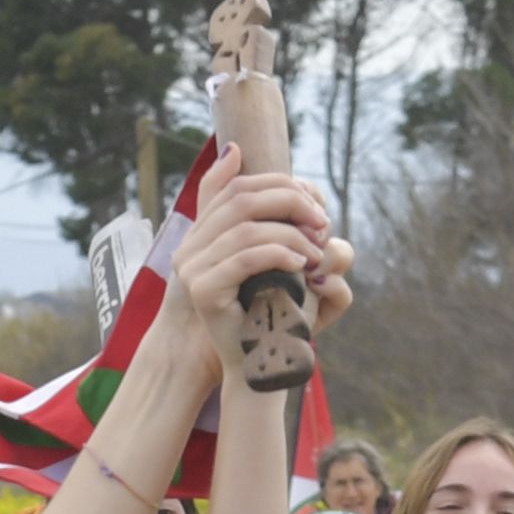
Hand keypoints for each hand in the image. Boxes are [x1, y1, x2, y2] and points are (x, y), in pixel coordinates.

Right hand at [170, 169, 352, 368]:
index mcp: (204, 232)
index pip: (237, 186)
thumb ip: (261, 207)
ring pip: (246, 228)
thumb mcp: (276, 252)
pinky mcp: (202, 290)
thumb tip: (233, 151)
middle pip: (241, 198)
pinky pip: (244, 258)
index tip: (315, 203)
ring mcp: (191, 268)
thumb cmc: (276, 307)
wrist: (260, 362)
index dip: (279, 185)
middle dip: (290, 203)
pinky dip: (279, 254)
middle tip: (323, 223)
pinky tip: (301, 264)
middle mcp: (191, 246)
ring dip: (290, 233)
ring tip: (316, 251)